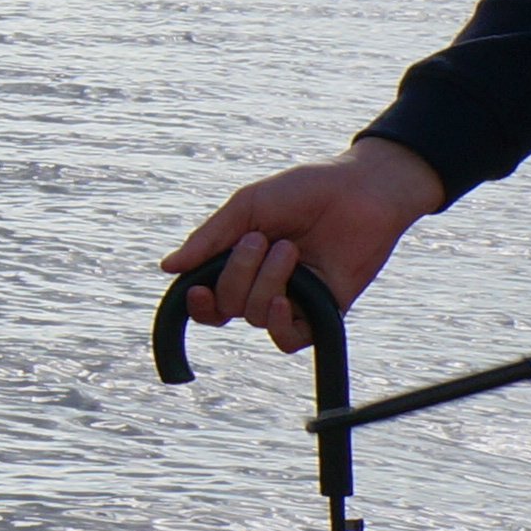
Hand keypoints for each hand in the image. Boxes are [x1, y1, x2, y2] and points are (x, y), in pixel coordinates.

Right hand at [164, 138, 446, 352]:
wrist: (361, 191)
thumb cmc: (304, 191)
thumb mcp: (248, 206)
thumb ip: (209, 239)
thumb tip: (168, 268)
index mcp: (237, 259)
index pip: (207, 296)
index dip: (197, 302)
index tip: (196, 290)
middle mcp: (261, 284)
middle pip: (227, 306)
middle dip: (237, 275)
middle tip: (261, 240)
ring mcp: (292, 300)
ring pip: (255, 317)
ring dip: (266, 284)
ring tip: (289, 250)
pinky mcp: (322, 312)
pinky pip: (289, 339)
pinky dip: (281, 324)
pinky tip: (287, 301)